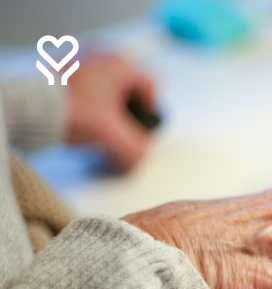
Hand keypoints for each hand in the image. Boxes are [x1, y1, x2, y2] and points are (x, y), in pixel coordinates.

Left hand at [65, 54, 155, 171]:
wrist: (28, 107)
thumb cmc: (70, 110)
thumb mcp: (111, 136)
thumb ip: (135, 150)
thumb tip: (141, 156)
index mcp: (120, 64)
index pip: (151, 86)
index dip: (150, 110)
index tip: (139, 124)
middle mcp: (102, 55)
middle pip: (128, 86)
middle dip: (126, 110)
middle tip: (117, 127)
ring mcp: (81, 58)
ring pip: (106, 85)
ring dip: (107, 105)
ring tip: (96, 124)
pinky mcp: (62, 66)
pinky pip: (86, 83)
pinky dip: (87, 100)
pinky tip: (78, 116)